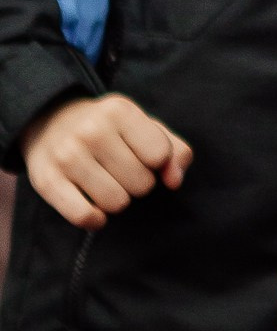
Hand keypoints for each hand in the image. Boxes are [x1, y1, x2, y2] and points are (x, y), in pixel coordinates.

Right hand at [21, 92, 192, 229]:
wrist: (50, 120)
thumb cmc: (110, 130)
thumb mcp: (145, 127)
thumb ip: (175, 152)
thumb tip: (174, 181)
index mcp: (120, 111)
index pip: (160, 156)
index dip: (157, 163)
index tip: (142, 156)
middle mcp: (91, 130)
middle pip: (142, 184)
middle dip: (137, 183)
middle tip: (120, 171)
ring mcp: (67, 156)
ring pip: (117, 203)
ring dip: (117, 200)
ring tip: (106, 183)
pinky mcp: (47, 181)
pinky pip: (84, 216)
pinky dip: (95, 220)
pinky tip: (94, 208)